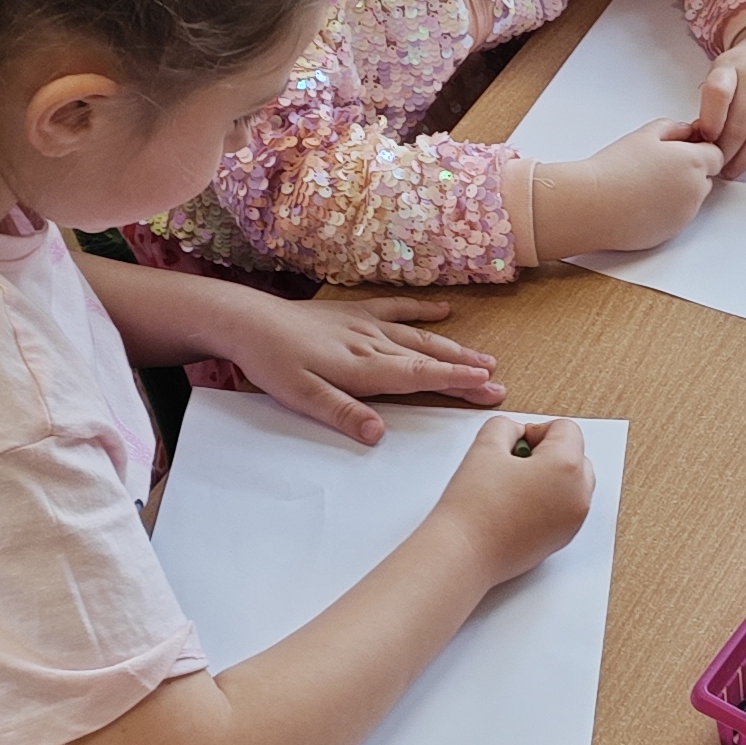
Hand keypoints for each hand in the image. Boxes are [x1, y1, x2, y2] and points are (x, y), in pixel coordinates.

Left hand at [222, 291, 500, 444]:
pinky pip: (395, 310)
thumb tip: (378, 435)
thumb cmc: (272, 363)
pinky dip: (421, 310)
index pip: (419, 376)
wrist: (247, 321)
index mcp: (363, 368)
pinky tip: (442, 312)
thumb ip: (342, 414)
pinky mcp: (353, 313)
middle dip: (465, 371)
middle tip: (499, 384)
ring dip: (453, 348)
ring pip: (419, 337)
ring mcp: (365, 326)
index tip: (489, 388)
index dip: (456, 382)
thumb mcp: (301, 397)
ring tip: (484, 359)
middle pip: (428, 358)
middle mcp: (372, 344)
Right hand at [431, 411, 590, 582]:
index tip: (514, 445)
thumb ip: (506, 426)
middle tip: (514, 464)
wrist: (464, 553)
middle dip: (548, 453)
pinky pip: (566, 508)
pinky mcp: (563, 539)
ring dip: (551, 477)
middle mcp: (579, 495)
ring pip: (573, 483)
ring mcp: (574, 521)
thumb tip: (518, 432)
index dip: (537, 430)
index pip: (567, 429)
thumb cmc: (474, 506)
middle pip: (577, 455)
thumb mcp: (486, 446)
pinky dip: (549, 500)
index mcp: (567, 467)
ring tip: (515, 486)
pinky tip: (517, 506)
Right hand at [527, 118, 719, 259]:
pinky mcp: (671, 233)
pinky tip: (641, 203)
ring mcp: (685, 215)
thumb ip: (674, 128)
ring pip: (692, 200)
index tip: (681, 149)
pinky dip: (666, 211)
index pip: (716, 155)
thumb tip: (686, 131)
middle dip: (690, 171)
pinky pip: (676, 218)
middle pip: (706, 178)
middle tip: (658, 166)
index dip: (699, 151)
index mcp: (694, 162)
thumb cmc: (616, 168)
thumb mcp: (646, 134)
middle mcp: (696, 191)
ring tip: (645, 185)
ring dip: (678, 192)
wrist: (594, 205)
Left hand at [696, 18, 745, 177]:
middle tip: (718, 166)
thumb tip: (703, 141)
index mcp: (731, 66)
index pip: (718, 92)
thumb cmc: (745, 66)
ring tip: (735, 169)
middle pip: (741, 123)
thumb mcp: (722, 72)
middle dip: (727, 152)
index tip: (706, 139)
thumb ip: (712, 102)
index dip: (711, 120)